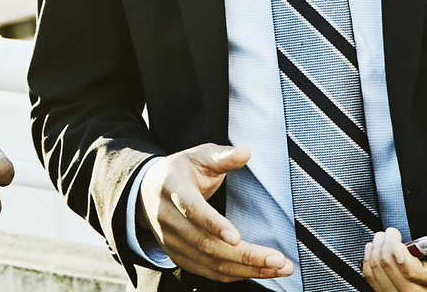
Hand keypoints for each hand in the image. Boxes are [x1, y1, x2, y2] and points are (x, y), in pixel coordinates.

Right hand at [147, 143, 292, 281]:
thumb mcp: (198, 157)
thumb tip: (246, 152)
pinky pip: (208, 272)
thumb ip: (222, 156)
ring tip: (279, 268)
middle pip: (206, 244)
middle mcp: (168, 219)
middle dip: (245, 255)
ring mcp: (171, 241)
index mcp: (172, 189)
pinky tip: (259, 271)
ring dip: (247, 269)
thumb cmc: (180, 173)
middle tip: (278, 259)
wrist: (147, 192)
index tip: (236, 237)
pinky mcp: (178, 256)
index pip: (191, 210)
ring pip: (210, 263)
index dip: (213, 224)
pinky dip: (235, 274)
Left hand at [365, 209, 426, 291]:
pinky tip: (375, 254)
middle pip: (410, 290)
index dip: (411, 267)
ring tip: (379, 241)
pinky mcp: (426, 291)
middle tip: (386, 237)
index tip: (397, 246)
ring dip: (380, 268)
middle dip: (390, 263)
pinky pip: (394, 290)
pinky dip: (377, 274)